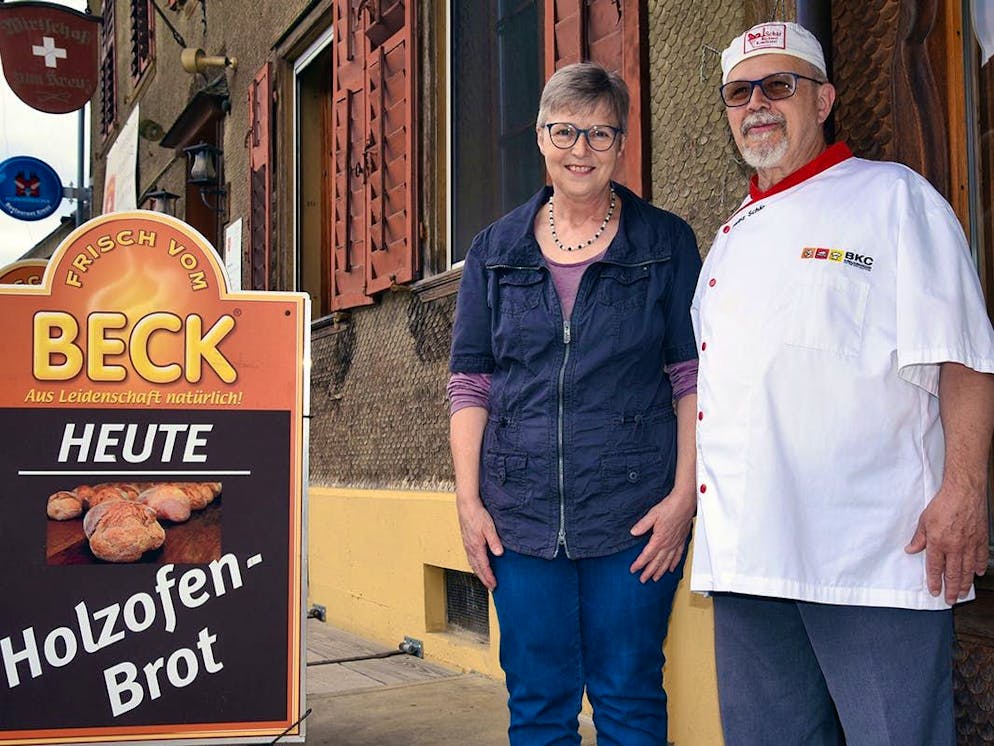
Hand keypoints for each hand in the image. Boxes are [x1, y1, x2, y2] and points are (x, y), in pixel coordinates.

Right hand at [457, 495, 503, 590]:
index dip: (489, 577)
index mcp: (476, 546)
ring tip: (485, 580)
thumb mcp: (489, 527)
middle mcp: (470, 548)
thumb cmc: (477, 515)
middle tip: (491, 587)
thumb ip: (494, 541)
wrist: (466, 506)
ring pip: (473, 564)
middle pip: (477, 568)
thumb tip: (499, 553)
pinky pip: (470, 558)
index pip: (484, 566)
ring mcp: (467, 545)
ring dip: (479, 573)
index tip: (494, 585)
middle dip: (484, 579)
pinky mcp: (466, 542)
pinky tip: (477, 565)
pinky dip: (475, 566)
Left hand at [629, 490, 694, 582]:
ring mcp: (675, 543)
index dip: (639, 564)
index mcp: (659, 539)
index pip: (647, 555)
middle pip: (657, 562)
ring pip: (667, 562)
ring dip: (661, 571)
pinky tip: (671, 569)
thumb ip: (642, 525)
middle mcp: (668, 544)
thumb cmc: (670, 507)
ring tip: (655, 578)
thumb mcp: (652, 515)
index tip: (633, 570)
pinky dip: (674, 564)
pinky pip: (678, 556)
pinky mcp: (681, 541)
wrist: (685, 503)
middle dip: (649, 572)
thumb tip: (633, 532)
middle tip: (643, 580)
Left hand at [905, 482, 988, 603]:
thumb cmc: (943, 504)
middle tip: (950, 600)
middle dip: (951, 589)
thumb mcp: (924, 521)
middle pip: (953, 574)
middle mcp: (955, 547)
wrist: (964, 493)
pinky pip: (981, 558)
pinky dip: (979, 567)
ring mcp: (970, 545)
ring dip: (964, 583)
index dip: (934, 582)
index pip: (935, 568)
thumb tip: (910, 549)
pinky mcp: (981, 539)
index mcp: (938, 543)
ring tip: (962, 593)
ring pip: (967, 570)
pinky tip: (978, 573)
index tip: (934, 591)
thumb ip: (919, 538)